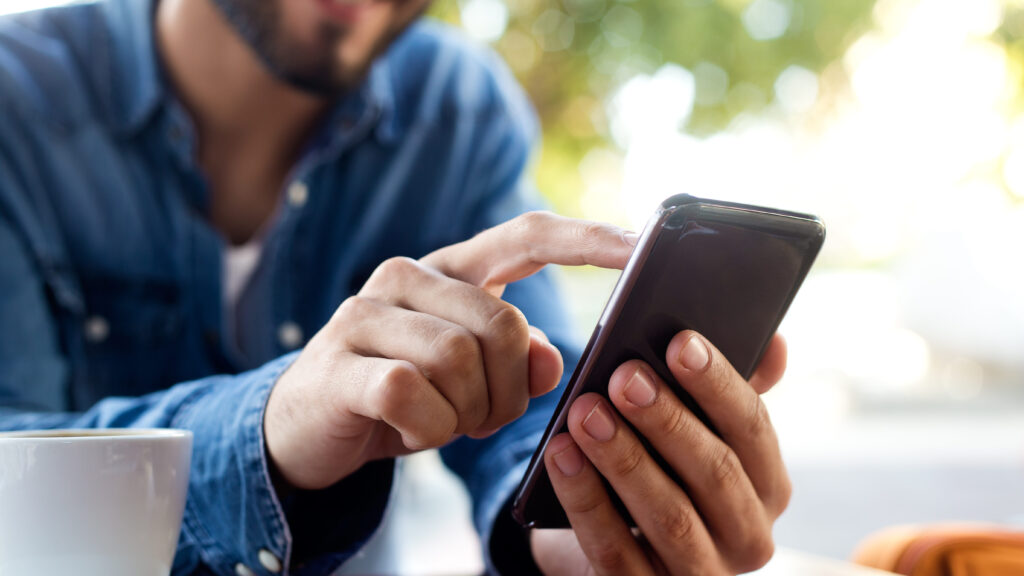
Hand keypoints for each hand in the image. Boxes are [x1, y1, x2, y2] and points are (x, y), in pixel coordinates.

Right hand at [264, 212, 637, 489]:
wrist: (308, 428)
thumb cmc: (404, 397)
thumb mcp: (473, 383)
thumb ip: (520, 363)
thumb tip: (555, 359)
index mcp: (451, 271)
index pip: (527, 237)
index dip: (587, 238)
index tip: (643, 243)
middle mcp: (407, 275)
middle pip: (504, 324)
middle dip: (509, 391)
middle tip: (484, 418)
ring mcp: (366, 313)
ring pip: (459, 360)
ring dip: (466, 414)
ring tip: (444, 424)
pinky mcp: (339, 360)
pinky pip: (412, 393)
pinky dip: (427, 429)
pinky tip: (410, 431)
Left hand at [532, 331, 789, 574]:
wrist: (610, 548)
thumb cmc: (660, 472)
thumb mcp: (694, 433)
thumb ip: (727, 391)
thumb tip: (774, 343)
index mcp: (768, 486)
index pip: (753, 428)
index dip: (718, 383)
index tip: (680, 343)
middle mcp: (748, 536)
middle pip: (715, 473)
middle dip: (667, 420)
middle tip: (623, 375)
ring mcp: (701, 574)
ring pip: (669, 516)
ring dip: (624, 458)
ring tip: (585, 412)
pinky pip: (614, 552)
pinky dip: (585, 500)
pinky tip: (561, 456)